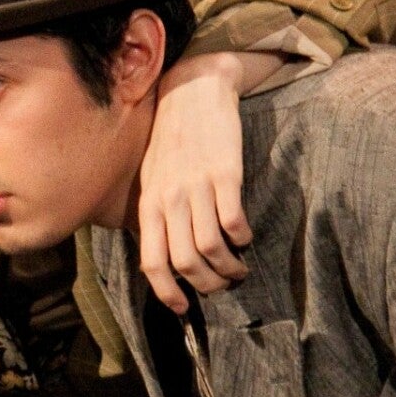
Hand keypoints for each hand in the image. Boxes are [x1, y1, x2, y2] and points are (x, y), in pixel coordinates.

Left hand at [137, 51, 280, 305]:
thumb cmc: (172, 137)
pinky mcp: (224, 173)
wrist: (193, 89)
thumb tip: (164, 254)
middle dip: (206, 286)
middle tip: (222, 287)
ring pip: (210, 249)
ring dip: (229, 269)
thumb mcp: (152, 175)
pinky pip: (233, 221)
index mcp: (149, 203)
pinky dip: (242, 239)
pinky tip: (246, 238)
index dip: (166, 292)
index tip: (183, 308)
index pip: (151, 261)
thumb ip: (156, 212)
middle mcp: (170, 199)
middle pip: (185, 263)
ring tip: (239, 270)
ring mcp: (197, 186)